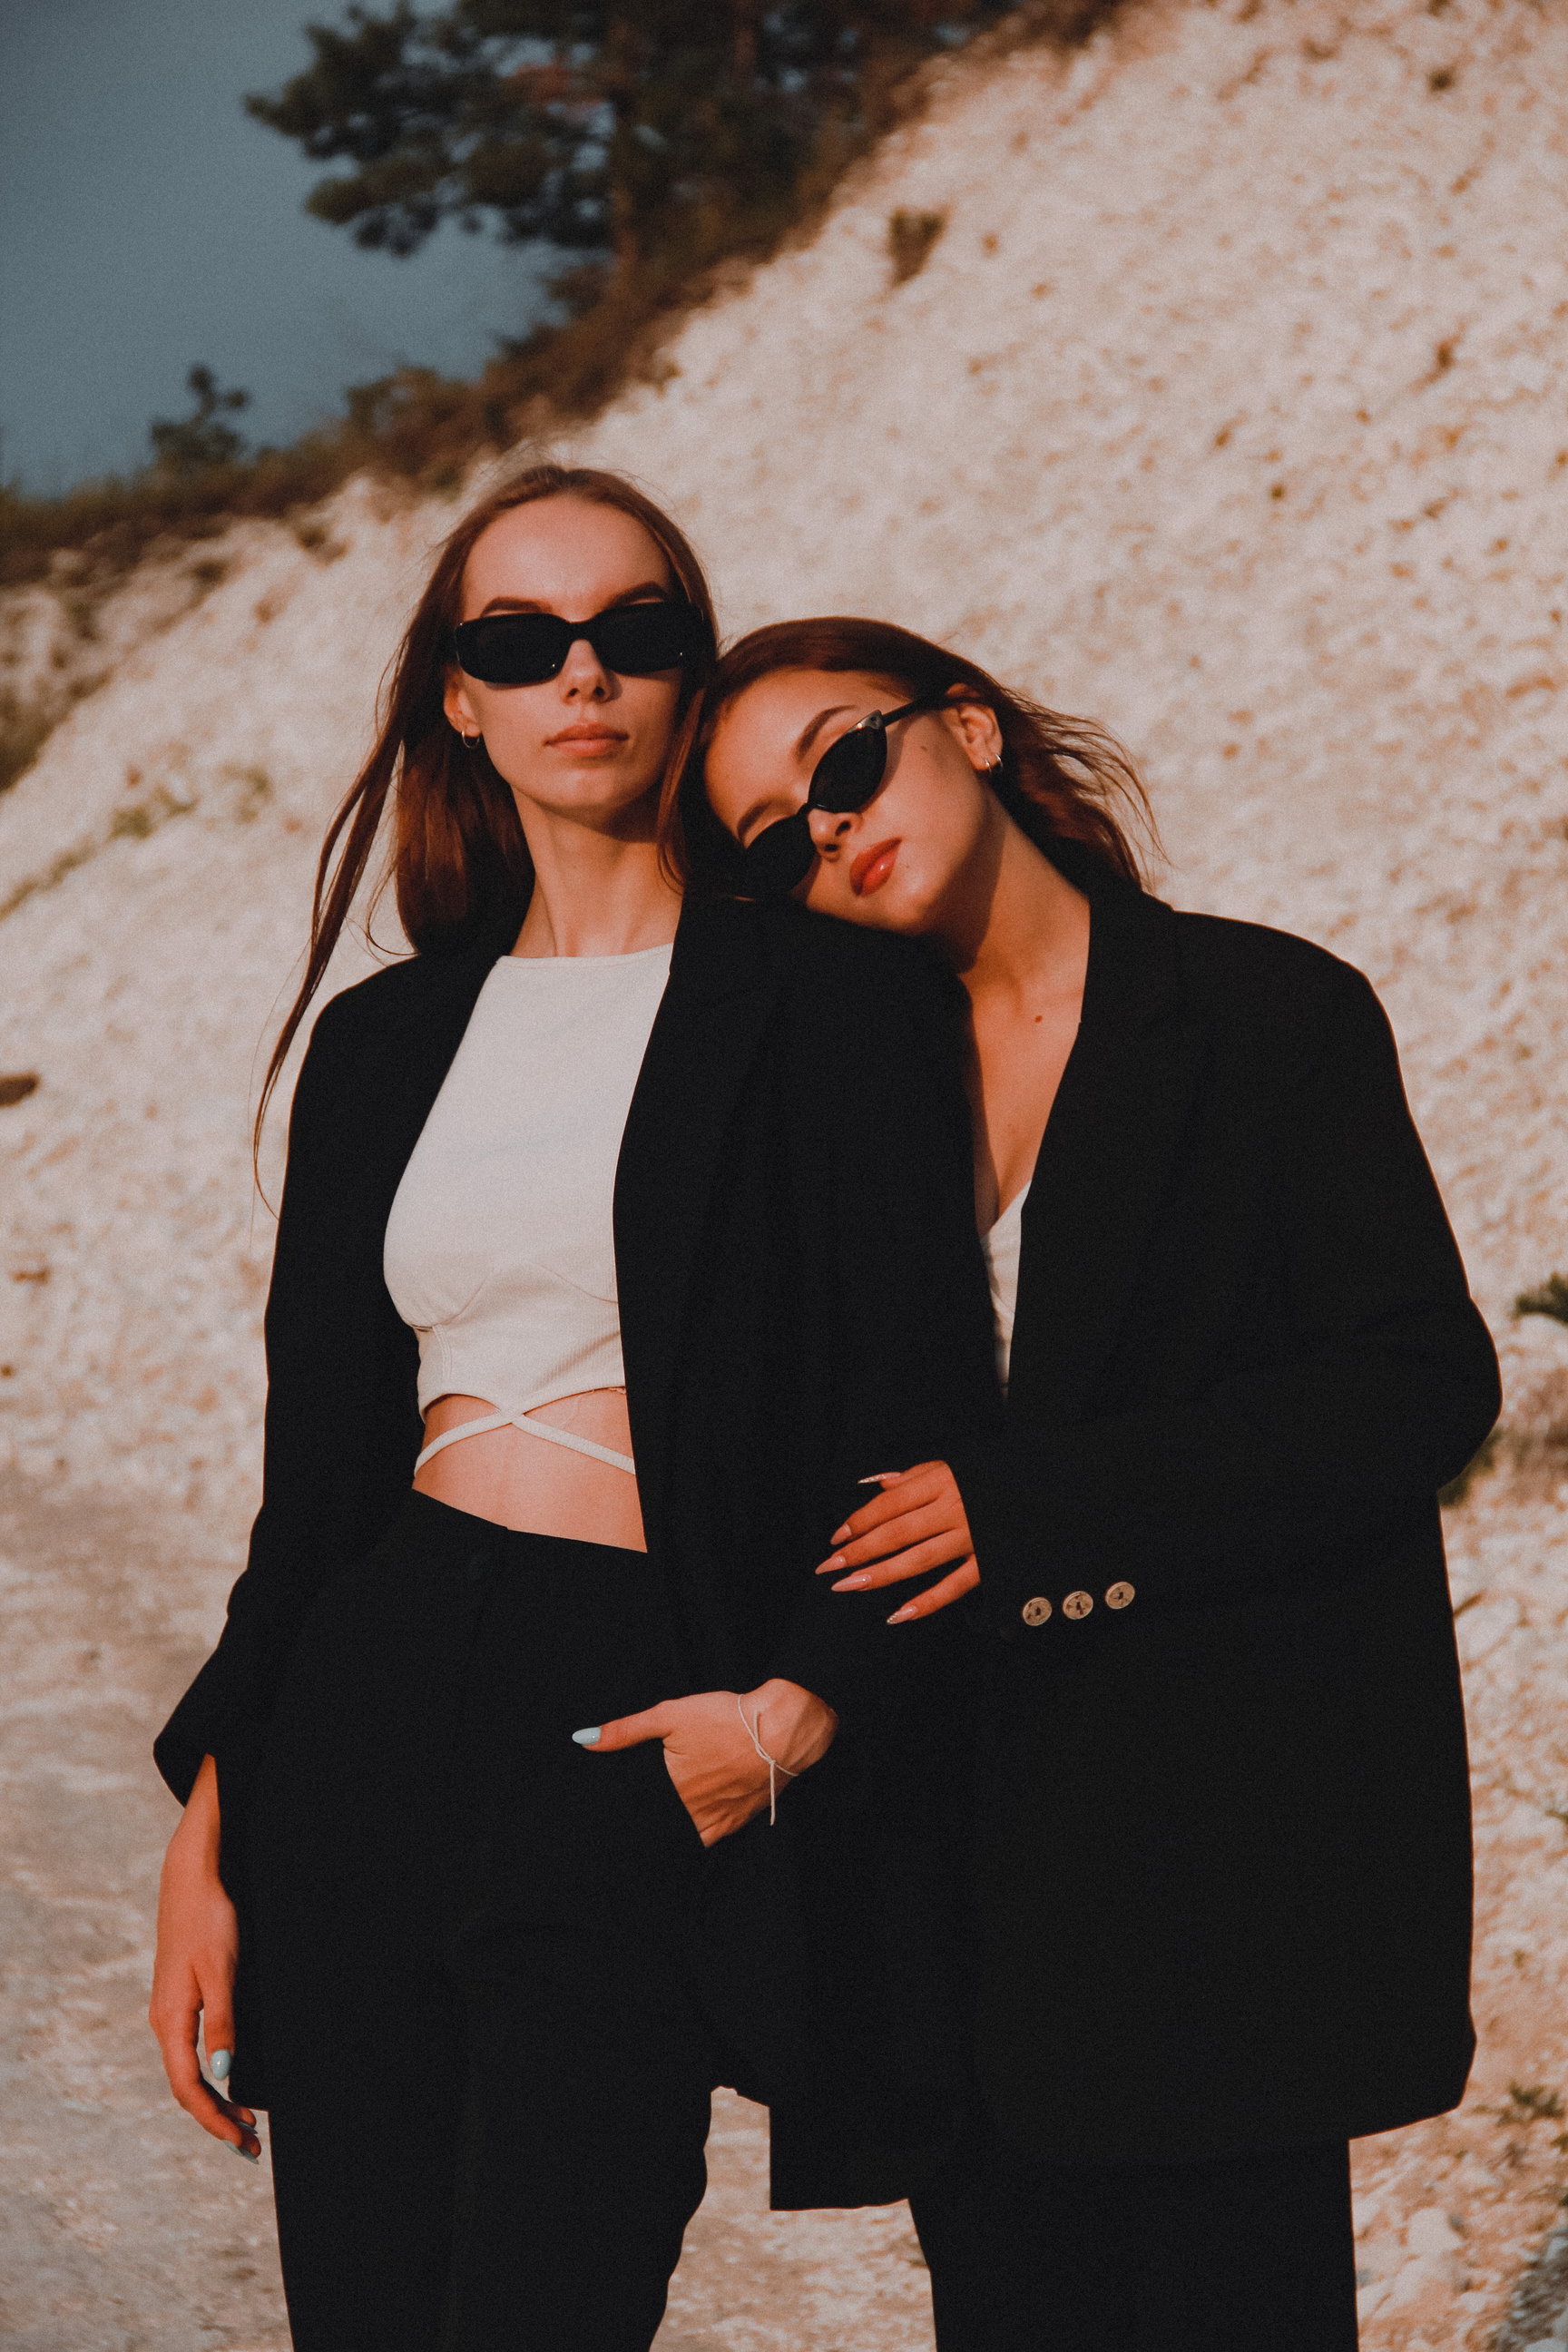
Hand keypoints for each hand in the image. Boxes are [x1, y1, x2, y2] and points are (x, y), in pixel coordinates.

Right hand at [148, 1755, 260, 2159]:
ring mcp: (171, 2011)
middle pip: (187, 2087)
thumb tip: (224, 2076)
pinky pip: (192, 2051)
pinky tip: (232, 2080)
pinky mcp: (181, 1998)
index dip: (215, 2120)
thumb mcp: (222, 1972)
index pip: (189, 2088)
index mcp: (170, 2021)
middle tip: (252, 2146)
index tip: (242, 2141)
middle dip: (218, 2119)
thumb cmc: (209, 1920)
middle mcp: (164, 2023)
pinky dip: (212, 2075)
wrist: (191, 1877)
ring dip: (217, 2100)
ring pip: (189, 2071)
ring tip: (247, 2123)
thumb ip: (223, 2023)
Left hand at [581, 1679, 837, 1844]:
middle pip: (662, 1829)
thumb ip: (625, 1730)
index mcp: (674, 1789)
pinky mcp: (740, 1819)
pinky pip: (711, 1839)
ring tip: (656, 1830)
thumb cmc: (727, 1719)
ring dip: (671, 1836)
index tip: (606, 1825)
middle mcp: (694, 1811)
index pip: (640, 1815)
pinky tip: (689, 1829)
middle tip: (624, 1831)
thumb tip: (583, 1739)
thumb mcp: (670, 1715)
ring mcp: (719, 1819)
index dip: (623, 1820)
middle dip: (644, 1830)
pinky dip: (697, 1838)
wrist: (782, 1729)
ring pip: (686, 1839)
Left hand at [815, 1461, 979, 1620]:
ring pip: (919, 1560)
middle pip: (898, 1533)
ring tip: (851, 1586)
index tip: (835, 1537)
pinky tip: (899, 1615)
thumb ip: (910, 1477)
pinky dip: (927, 1603)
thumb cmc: (986, 1479)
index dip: (860, 1521)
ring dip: (882, 1575)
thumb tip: (871, 1485)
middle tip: (830, 1567)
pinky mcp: (989, 1563)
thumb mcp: (949, 1466)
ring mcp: (973, 1538)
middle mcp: (955, 1509)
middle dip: (860, 1551)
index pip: (891, 1503)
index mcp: (942, 1481)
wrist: (1043, 1491)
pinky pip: (954, 1587)